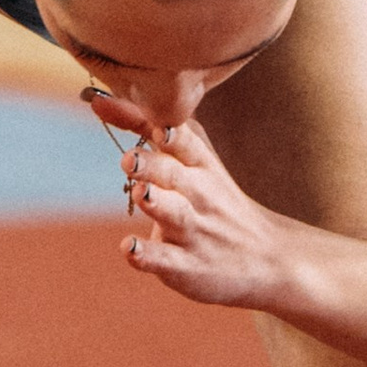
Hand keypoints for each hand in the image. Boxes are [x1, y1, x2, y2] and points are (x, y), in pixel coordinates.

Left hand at [88, 95, 292, 307]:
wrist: (267, 258)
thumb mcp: (193, 161)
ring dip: (157, 204)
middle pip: (175, 176)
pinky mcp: (186, 266)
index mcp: (200, 165)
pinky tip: (129, 248)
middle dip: (153, 166)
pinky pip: (165, 259)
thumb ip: (147, 128)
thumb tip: (98, 101)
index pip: (183, 142)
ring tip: (142, 194)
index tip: (149, 122)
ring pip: (174, 215)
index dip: (165, 130)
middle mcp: (200, 195)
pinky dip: (147, 255)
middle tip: (129, 159)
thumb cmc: (216, 201)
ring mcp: (194, 231)